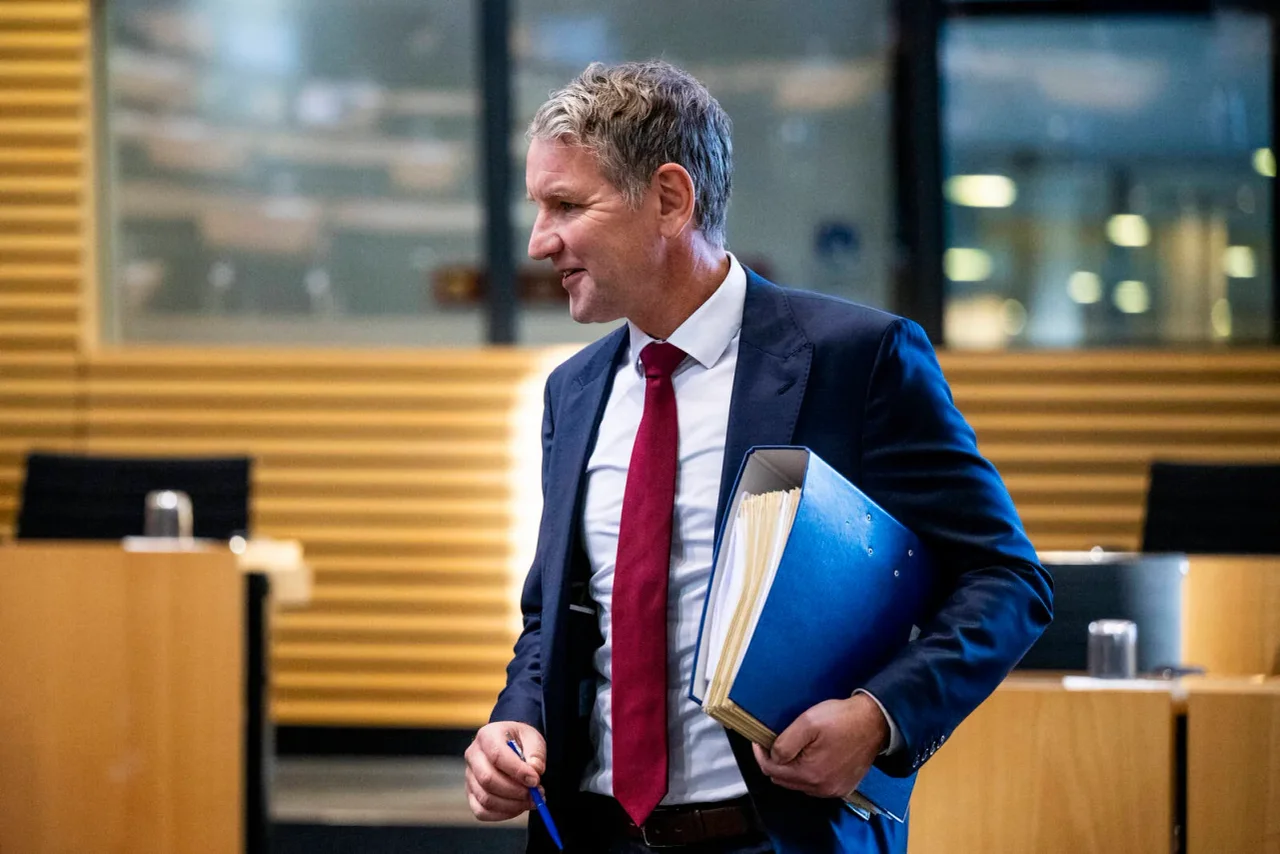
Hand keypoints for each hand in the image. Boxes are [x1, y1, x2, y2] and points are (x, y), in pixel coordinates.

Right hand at [465, 721, 546, 820]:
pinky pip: (482, 812)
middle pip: (487, 779)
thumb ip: (536, 754)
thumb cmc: (521, 742)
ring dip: (512, 805)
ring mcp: (470, 776)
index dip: (517, 771)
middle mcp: (473, 755)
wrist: (512, 746)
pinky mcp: (471, 794)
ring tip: (531, 800)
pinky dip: (503, 814)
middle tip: (536, 794)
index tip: (535, 780)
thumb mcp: (533, 739)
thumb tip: (535, 771)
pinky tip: (518, 807)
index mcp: (487, 736)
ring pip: (485, 798)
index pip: (497, 755)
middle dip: (515, 791)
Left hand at [752, 694, 888, 798]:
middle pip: (783, 779)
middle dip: (775, 762)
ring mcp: (834, 790)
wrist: (875, 722)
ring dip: (791, 768)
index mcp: (810, 774)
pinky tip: (811, 757)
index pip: (771, 770)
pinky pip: (816, 785)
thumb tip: (773, 757)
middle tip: (775, 742)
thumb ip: (786, 743)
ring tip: (794, 748)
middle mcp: (821, 788)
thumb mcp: (808, 723)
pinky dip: (808, 774)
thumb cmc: (842, 719)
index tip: (760, 740)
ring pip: (799, 784)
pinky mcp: (843, 787)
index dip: (761, 754)